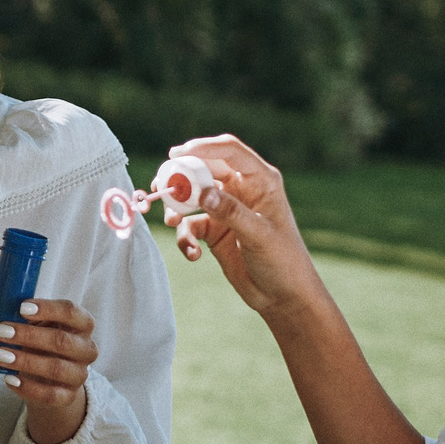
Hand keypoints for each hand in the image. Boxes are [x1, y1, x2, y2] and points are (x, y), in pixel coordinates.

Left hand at [0, 295, 96, 443]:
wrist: (51, 379)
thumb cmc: (42, 342)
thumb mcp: (30, 324)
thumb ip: (9, 311)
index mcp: (81, 323)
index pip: (71, 311)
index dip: (47, 309)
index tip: (21, 308)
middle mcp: (86, 348)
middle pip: (62, 340)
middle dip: (29, 336)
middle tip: (0, 332)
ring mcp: (79, 374)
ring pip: (56, 368)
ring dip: (26, 361)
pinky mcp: (69, 397)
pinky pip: (51, 395)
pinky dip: (28, 388)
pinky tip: (9, 379)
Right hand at [168, 134, 337, 330]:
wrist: (282, 296)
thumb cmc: (283, 260)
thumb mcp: (259, 234)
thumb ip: (230, 212)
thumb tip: (203, 193)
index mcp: (260, 181)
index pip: (229, 151)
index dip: (203, 147)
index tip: (177, 154)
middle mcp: (241, 189)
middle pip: (204, 170)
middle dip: (181, 178)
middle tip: (161, 186)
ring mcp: (226, 209)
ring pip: (192, 196)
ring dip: (177, 207)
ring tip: (170, 222)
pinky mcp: (215, 229)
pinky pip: (190, 225)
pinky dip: (185, 237)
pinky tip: (193, 254)